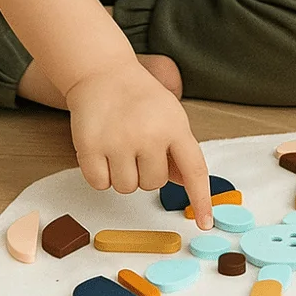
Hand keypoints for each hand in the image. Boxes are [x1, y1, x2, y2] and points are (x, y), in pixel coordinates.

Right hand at [65, 60, 213, 228]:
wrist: (103, 72)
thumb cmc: (140, 97)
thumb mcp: (169, 116)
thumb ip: (178, 150)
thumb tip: (186, 184)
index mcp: (175, 126)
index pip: (194, 170)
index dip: (201, 199)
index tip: (204, 223)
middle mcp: (149, 135)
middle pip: (153, 184)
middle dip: (145, 171)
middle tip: (136, 144)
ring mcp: (119, 141)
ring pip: (126, 188)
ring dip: (122, 174)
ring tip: (118, 144)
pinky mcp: (90, 147)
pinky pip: (99, 184)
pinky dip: (99, 174)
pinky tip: (100, 149)